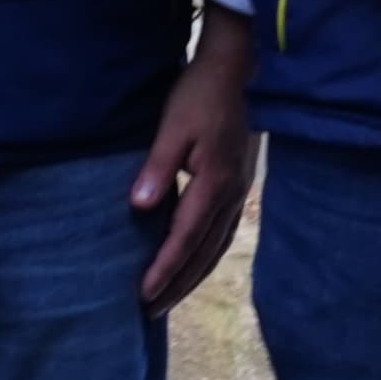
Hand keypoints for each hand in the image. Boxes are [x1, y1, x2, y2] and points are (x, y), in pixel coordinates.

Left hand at [129, 7, 257, 312]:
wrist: (238, 68)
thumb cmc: (200, 93)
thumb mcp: (173, 126)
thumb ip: (157, 167)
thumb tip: (139, 207)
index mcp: (214, 183)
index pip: (185, 239)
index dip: (163, 270)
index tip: (142, 295)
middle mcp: (231, 195)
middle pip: (204, 253)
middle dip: (178, 284)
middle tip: (151, 311)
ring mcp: (240, 191)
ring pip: (217, 246)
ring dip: (193, 274)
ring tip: (170, 295)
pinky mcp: (240, 183)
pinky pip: (223, 231)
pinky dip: (207, 254)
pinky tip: (195, 260)